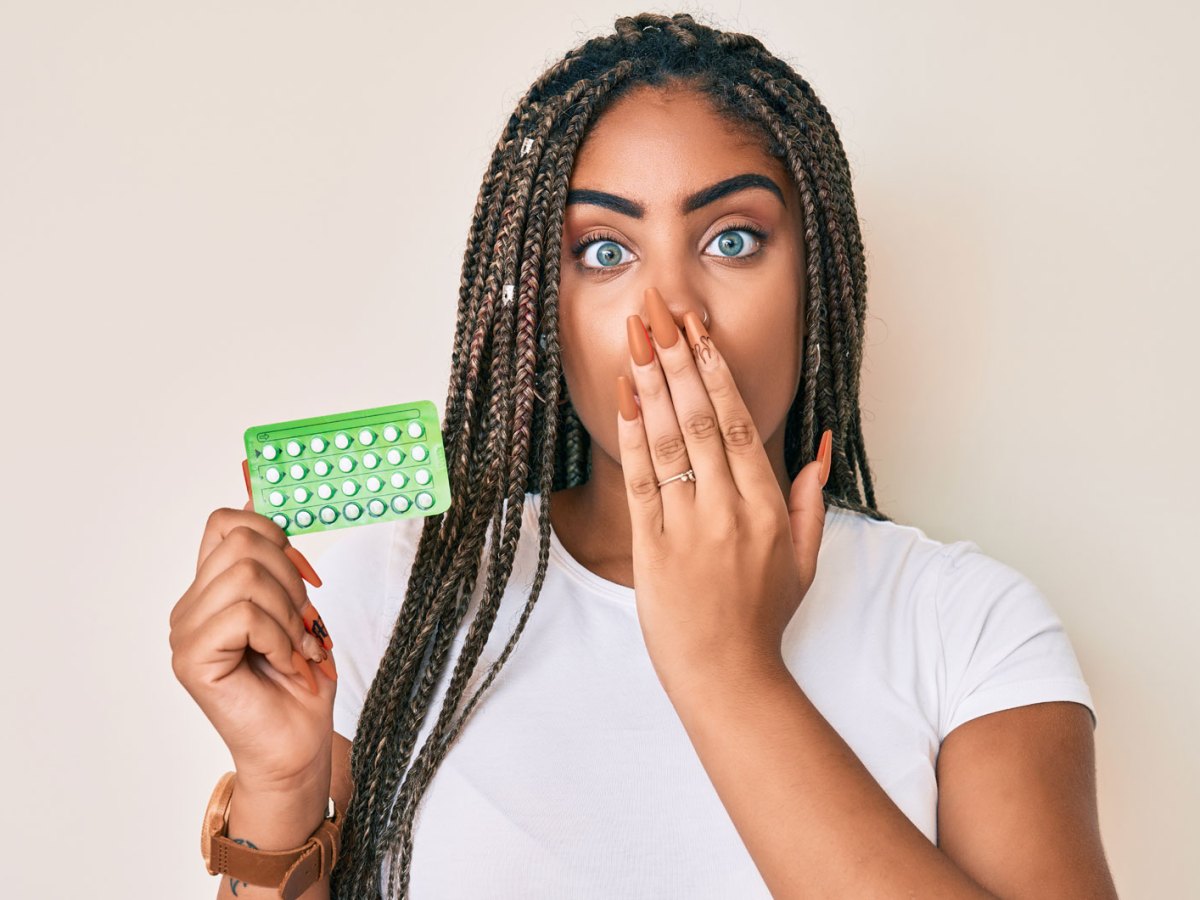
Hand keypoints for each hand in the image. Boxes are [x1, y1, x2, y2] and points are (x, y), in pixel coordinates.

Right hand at [167, 472, 337, 791]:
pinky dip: (281, 638)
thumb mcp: (298, 603)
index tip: (307, 575)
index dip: (273, 533)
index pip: (225, 522)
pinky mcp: (191, 658)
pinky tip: (287, 665)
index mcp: (212, 588)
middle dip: (291, 579)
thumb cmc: (301, 680)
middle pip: (241, 541)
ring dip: (290, 614)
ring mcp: (185, 632)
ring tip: (298, 650)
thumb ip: (274, 551)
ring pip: (246, 576)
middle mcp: (191, 606)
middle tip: (306, 625)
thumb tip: (254, 477)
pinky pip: (245, 615)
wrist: (300, 745)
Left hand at [614, 286, 832, 696]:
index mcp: (767, 506)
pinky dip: (632, 436)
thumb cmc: (762, 617)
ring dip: (651, 383)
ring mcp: (690, 527)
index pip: (740, 423)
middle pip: (702, 418)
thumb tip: (819, 445)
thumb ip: (811, 500)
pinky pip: (640, 481)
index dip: (716, 372)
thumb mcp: (804, 560)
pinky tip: (623, 397)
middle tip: (659, 310)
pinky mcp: (652, 547)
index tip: (697, 332)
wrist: (726, 675)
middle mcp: (730, 509)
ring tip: (635, 336)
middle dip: (677, 358)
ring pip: (670, 440)